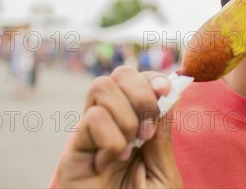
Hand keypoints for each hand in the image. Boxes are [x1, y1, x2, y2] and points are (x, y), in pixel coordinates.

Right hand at [55, 67, 182, 187]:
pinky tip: (112, 162)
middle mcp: (112, 125)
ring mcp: (91, 135)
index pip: (138, 80)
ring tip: (132, 146)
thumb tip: (171, 90)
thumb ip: (163, 133)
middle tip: (148, 129)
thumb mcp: (164, 171)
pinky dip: (112, 138)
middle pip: (119, 73)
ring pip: (101, 86)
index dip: (152, 77)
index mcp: (137, 126)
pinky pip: (93, 118)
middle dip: (141, 91)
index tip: (165, 89)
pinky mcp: (74, 151)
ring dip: (126, 114)